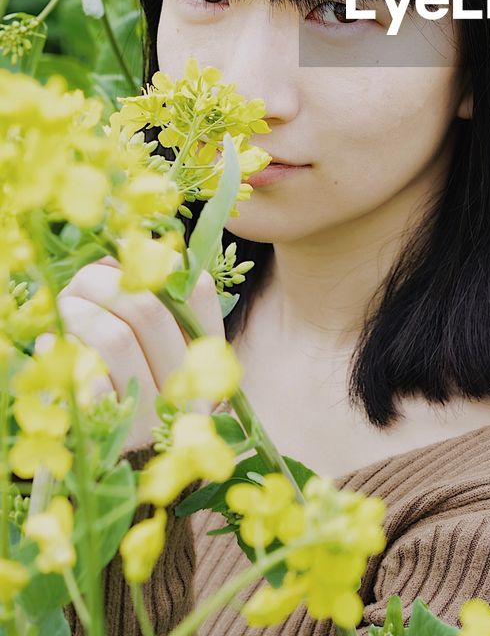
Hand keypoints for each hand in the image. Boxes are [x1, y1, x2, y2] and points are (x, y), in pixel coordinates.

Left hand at [35, 256, 226, 452]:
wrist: (124, 477)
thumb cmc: (140, 396)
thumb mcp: (162, 353)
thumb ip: (154, 304)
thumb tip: (129, 246)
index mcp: (205, 357)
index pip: (196, 291)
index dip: (156, 262)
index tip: (125, 251)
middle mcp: (188, 385)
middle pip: (146, 308)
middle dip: (102, 282)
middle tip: (78, 279)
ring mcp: (153, 414)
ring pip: (114, 337)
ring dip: (78, 312)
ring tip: (64, 309)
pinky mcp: (114, 436)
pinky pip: (84, 378)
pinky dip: (61, 353)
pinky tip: (50, 345)